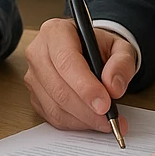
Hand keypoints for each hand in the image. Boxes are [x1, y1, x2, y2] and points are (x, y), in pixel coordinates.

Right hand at [24, 17, 137, 135]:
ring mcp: (33, 75)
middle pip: (58, 87)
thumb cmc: (100, 47)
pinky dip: (74, 123)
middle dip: (87, 109)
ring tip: (105, 121)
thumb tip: (114, 87)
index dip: (85, 86)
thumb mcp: (120, 47)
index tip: (105, 104)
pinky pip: (52, 116)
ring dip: (83, 119)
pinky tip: (90, 120)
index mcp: (56, 32)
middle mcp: (38, 52)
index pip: (66, 61)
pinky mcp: (34, 96)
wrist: (88, 51)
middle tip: (110, 119)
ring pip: (55, 106)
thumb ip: (122, 63)